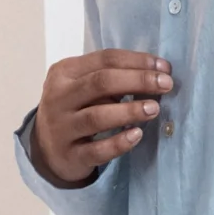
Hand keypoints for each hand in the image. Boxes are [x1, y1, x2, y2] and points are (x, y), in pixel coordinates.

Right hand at [31, 50, 173, 186]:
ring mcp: (62, 128)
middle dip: (137, 80)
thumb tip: (156, 74)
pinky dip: (119, 142)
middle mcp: (59, 97)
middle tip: (165, 85)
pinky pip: (97, 149)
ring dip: (130, 111)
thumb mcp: (83, 86)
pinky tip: (137, 135)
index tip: (163, 67)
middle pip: (101, 83)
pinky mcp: (70, 155)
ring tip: (154, 108)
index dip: (137, 61)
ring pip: (97, 116)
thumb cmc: (75, 109)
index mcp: (64, 72)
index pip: (104, 59)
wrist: (48, 149)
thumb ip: (111, 78)